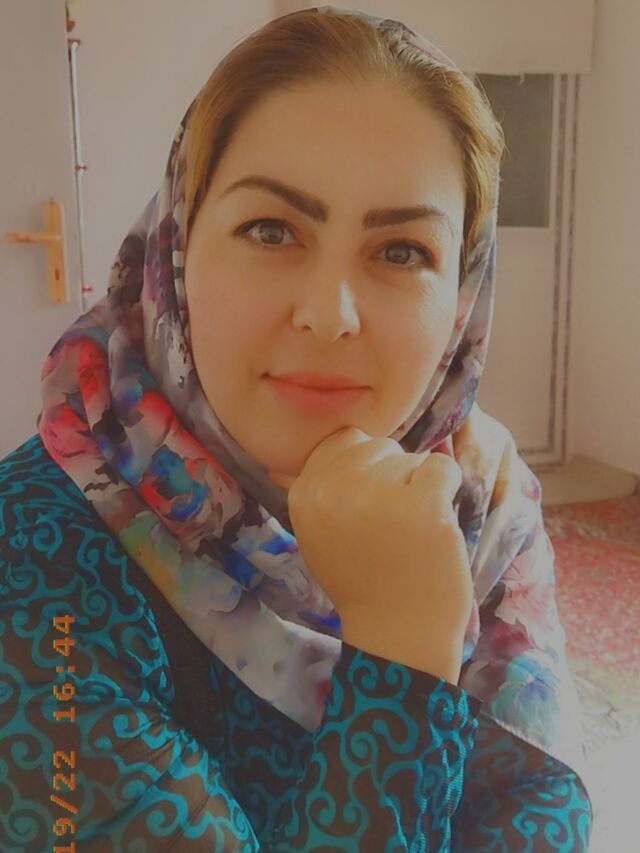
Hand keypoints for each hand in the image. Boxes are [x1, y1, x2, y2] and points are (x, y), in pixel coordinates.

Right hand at [284, 427, 472, 679]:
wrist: (396, 632)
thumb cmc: (362, 581)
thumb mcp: (317, 533)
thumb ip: (322, 489)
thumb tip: (327, 445)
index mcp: (304, 493)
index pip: (343, 441)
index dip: (365, 468)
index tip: (370, 505)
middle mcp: (334, 489)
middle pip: (378, 446)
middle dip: (392, 476)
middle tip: (391, 523)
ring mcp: (378, 495)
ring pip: (410, 458)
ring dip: (419, 487)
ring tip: (410, 530)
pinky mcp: (422, 504)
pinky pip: (441, 466)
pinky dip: (447, 487)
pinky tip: (435, 521)